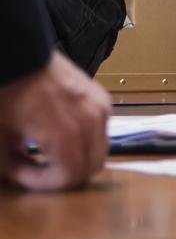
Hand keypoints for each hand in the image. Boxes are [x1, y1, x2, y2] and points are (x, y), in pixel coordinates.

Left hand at [0, 51, 111, 191]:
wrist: (22, 55)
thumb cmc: (9, 91)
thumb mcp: (1, 136)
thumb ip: (14, 164)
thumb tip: (23, 174)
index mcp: (67, 134)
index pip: (70, 177)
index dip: (45, 183)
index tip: (24, 173)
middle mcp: (91, 122)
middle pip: (90, 168)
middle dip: (65, 176)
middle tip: (39, 170)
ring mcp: (100, 108)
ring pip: (100, 151)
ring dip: (79, 159)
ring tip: (51, 154)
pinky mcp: (101, 98)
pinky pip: (102, 131)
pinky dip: (88, 140)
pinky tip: (64, 135)